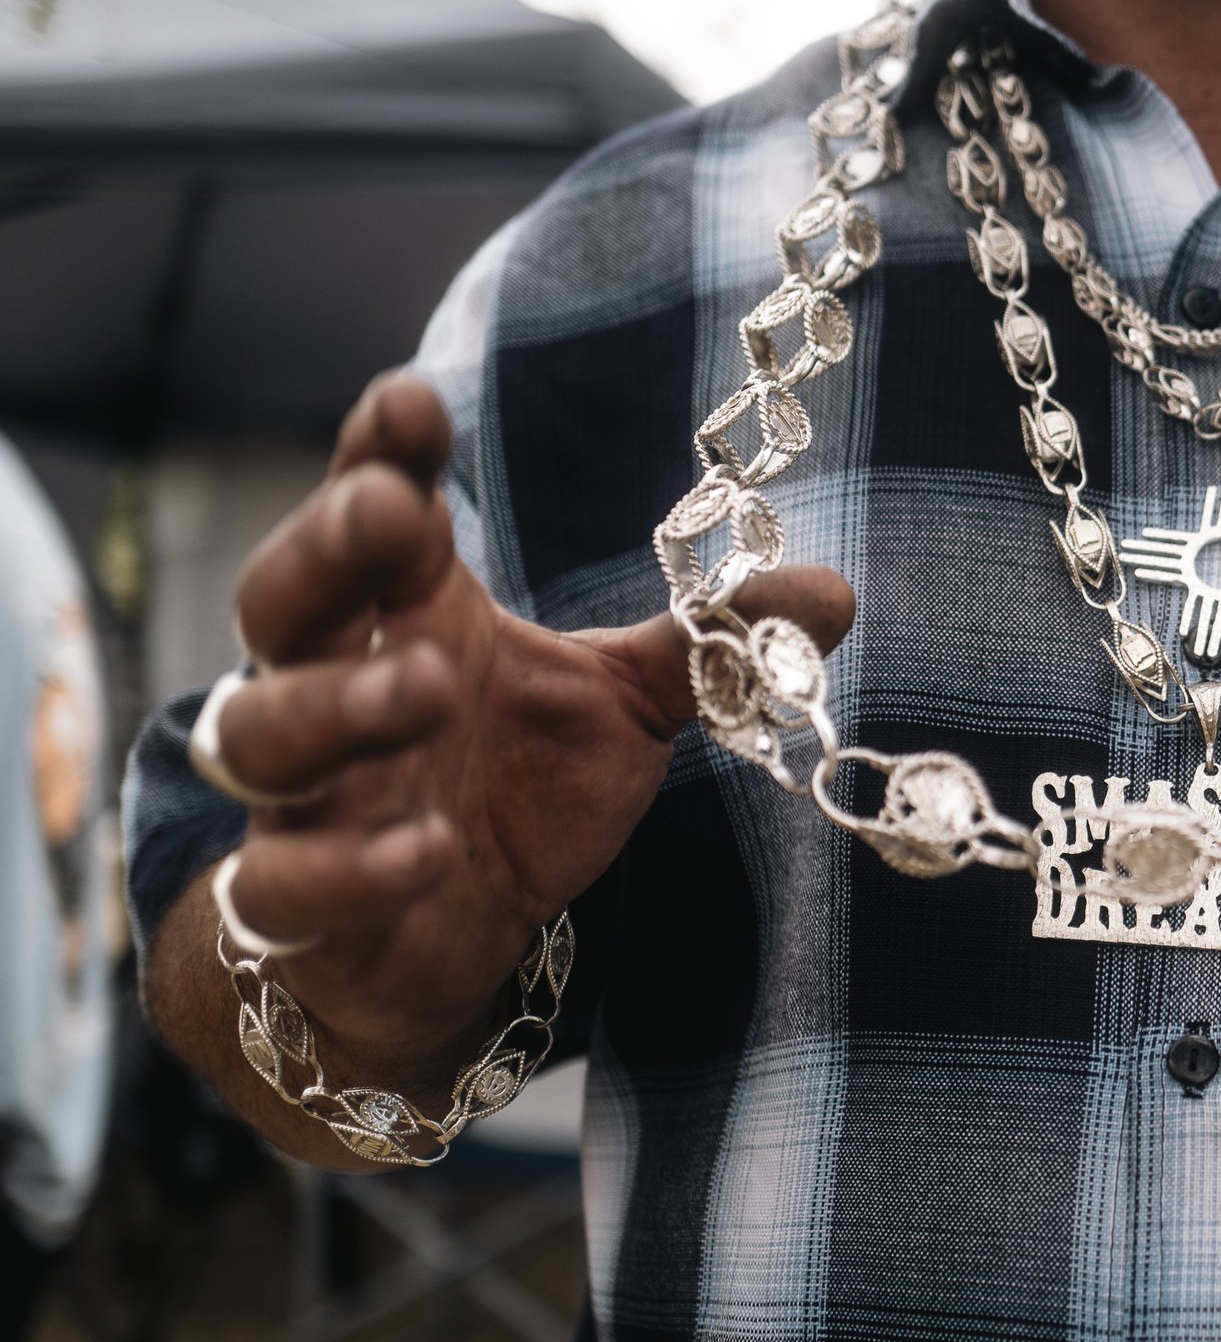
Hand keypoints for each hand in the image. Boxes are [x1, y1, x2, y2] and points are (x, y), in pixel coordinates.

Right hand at [201, 373, 852, 1067]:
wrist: (446, 941)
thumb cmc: (518, 788)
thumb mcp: (621, 705)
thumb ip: (709, 646)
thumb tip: (835, 592)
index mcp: (413, 615)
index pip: (376, 515)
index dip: (381, 455)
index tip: (411, 400)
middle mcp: (337, 688)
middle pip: (285, 599)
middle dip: (327, 547)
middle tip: (386, 508)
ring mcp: (307, 799)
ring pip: (265, 734)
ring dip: (341, 703)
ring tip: (429, 686)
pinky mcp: (298, 908)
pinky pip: (288, 882)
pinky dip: (353, 863)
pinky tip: (429, 848)